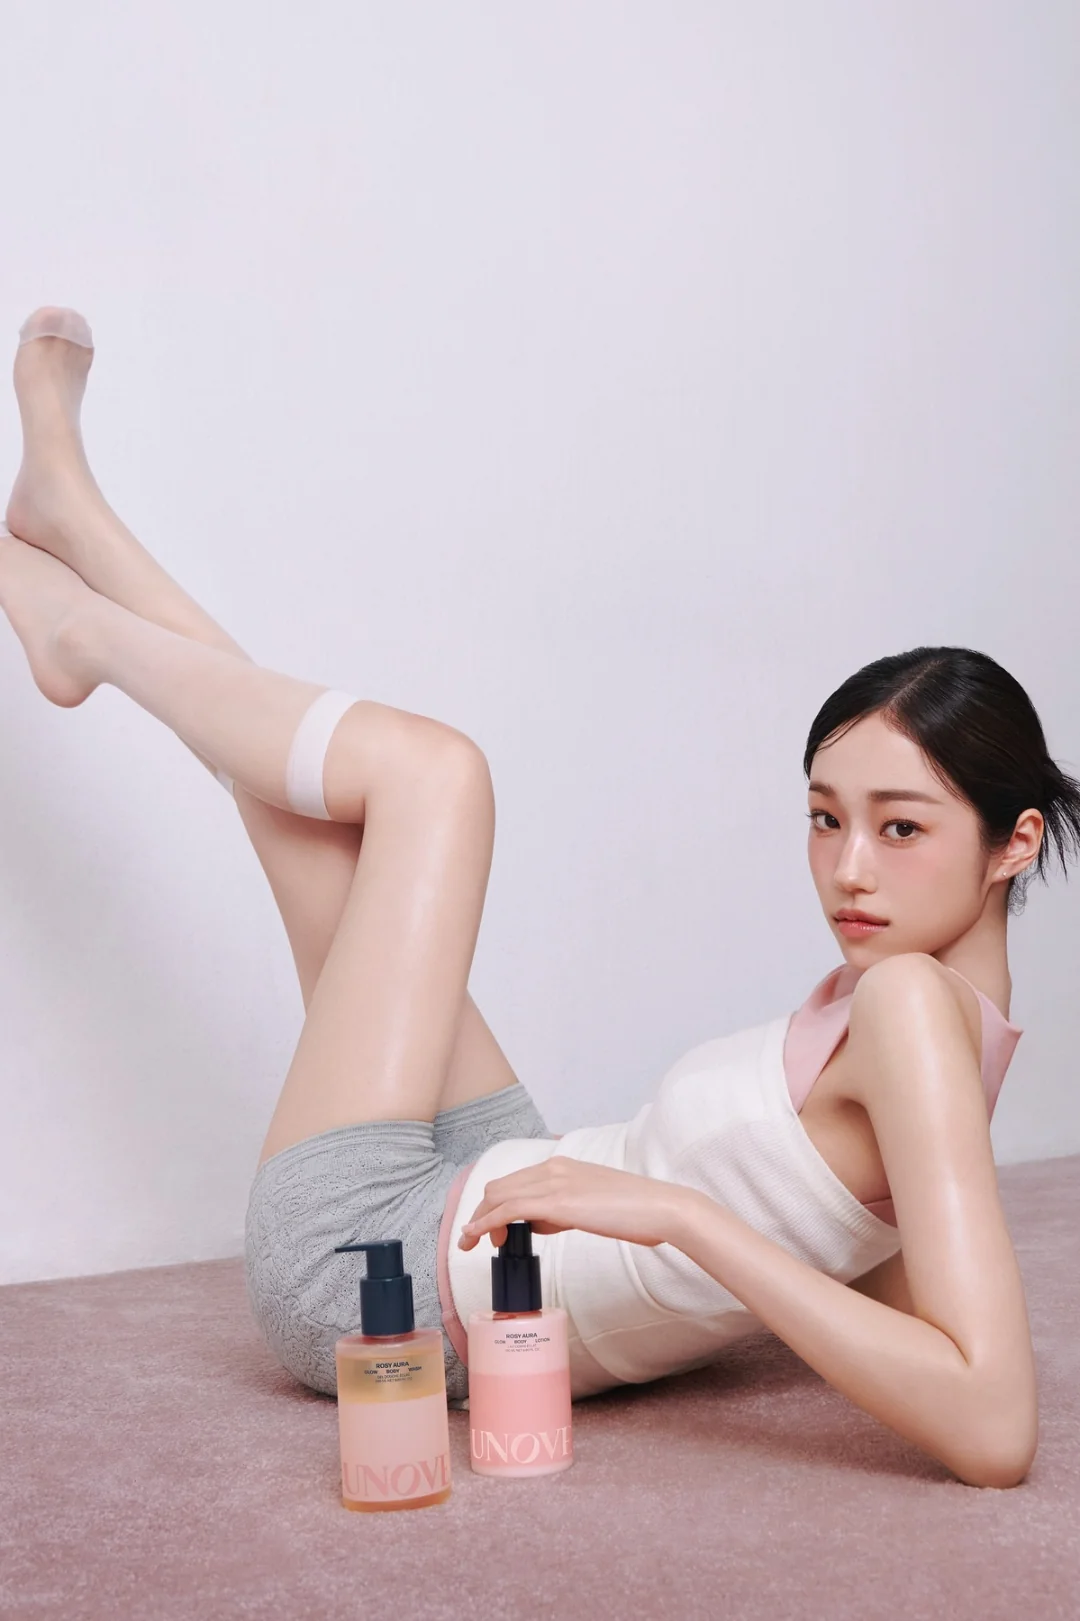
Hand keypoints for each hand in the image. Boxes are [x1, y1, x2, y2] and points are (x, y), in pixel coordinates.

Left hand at [457, 1155, 689, 1250]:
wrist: (660, 1207)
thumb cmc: (634, 1210)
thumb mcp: (590, 1204)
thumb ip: (563, 1208)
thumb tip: (538, 1222)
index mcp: (561, 1165)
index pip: (514, 1182)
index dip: (496, 1206)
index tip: (495, 1230)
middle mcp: (553, 1168)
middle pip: (499, 1186)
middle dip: (481, 1214)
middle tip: (481, 1241)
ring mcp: (554, 1182)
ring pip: (498, 1195)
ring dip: (479, 1220)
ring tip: (472, 1244)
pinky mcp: (558, 1201)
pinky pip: (509, 1209)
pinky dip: (485, 1222)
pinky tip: (475, 1236)